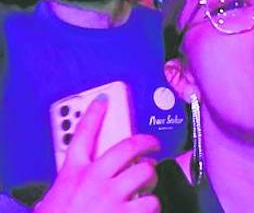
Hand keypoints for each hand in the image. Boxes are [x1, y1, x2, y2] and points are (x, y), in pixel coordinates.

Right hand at [35, 97, 160, 212]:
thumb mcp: (52, 201)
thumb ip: (70, 185)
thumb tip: (80, 181)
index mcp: (72, 173)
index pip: (82, 134)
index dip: (95, 114)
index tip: (104, 99)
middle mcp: (94, 179)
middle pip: (128, 147)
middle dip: (146, 143)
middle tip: (152, 146)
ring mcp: (111, 196)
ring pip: (146, 173)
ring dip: (150, 179)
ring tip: (148, 186)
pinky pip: (152, 203)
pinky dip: (152, 207)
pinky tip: (145, 210)